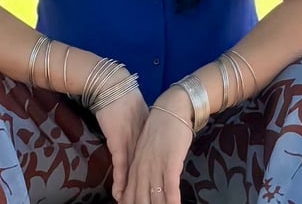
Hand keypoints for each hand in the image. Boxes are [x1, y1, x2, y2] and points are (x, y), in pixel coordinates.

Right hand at [96, 87, 148, 201]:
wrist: (114, 85)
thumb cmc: (124, 97)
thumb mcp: (139, 115)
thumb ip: (143, 129)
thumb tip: (147, 139)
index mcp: (148, 137)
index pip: (155, 164)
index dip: (157, 181)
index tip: (162, 195)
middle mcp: (142, 143)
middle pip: (146, 172)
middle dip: (149, 191)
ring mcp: (131, 143)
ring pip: (134, 174)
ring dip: (134, 193)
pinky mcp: (118, 142)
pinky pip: (121, 167)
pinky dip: (121, 182)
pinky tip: (121, 194)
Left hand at [119, 88, 193, 203]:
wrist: (172, 107)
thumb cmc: (161, 125)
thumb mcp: (147, 145)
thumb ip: (144, 162)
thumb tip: (146, 179)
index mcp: (136, 163)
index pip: (129, 192)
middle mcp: (143, 168)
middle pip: (140, 199)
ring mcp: (156, 165)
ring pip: (155, 197)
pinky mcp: (170, 162)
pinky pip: (170, 188)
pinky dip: (172, 201)